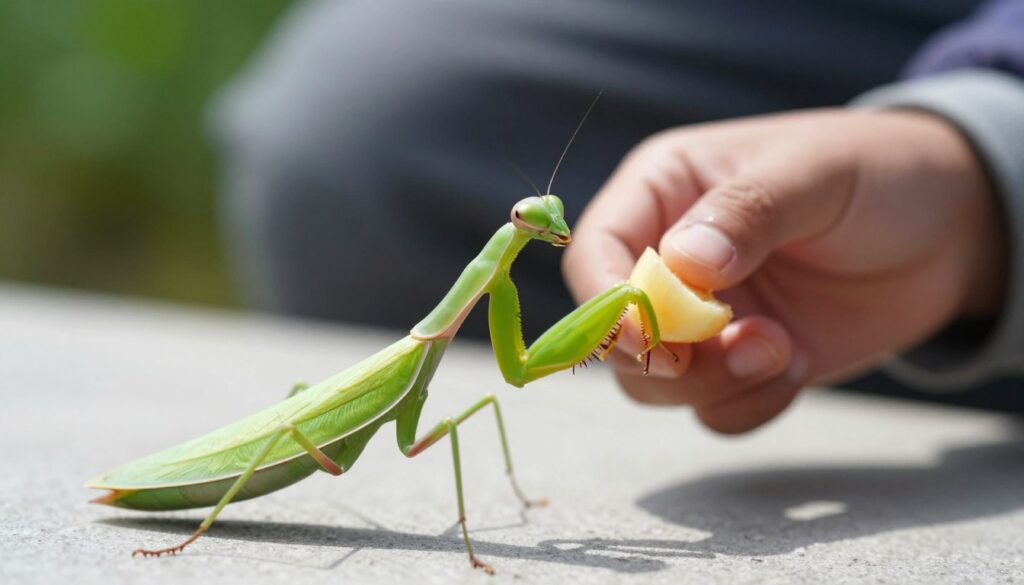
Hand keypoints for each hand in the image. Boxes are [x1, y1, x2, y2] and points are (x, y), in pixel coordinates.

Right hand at [563, 109, 1005, 432]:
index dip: (605, 304)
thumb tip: (683, 265)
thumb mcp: (813, 172)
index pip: (594, 254)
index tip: (646, 339)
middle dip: (668, 358)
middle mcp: (664, 260)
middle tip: (743, 345)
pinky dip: (748, 405)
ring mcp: (698, 319)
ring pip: (653, 384)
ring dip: (711, 384)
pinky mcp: (736, 365)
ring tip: (783, 350)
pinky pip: (712, 411)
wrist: (946, 227)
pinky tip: (798, 365)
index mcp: (660, 192)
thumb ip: (746, 212)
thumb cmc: (873, 172)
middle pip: (613, 335)